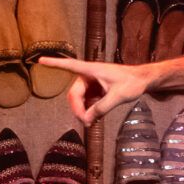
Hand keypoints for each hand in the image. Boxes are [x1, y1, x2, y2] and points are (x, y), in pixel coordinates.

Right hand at [36, 55, 155, 124]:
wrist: (143, 81)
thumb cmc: (131, 83)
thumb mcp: (117, 97)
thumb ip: (101, 108)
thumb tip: (86, 120)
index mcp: (91, 70)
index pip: (69, 65)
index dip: (54, 64)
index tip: (40, 60)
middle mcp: (88, 76)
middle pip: (74, 93)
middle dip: (77, 109)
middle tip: (86, 123)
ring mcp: (92, 83)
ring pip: (79, 100)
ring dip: (83, 111)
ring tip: (92, 122)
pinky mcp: (95, 90)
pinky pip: (86, 102)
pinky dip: (88, 110)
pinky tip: (94, 118)